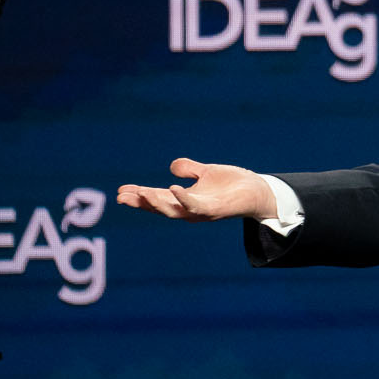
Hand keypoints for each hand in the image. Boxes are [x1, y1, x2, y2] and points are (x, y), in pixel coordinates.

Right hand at [116, 158, 276, 221]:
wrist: (258, 191)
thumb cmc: (232, 184)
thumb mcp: (207, 172)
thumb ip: (190, 169)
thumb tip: (172, 166)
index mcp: (185, 200)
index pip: (157, 198)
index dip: (140, 195)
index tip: (120, 191)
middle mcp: (190, 209)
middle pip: (160, 207)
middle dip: (141, 202)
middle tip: (121, 196)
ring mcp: (202, 212)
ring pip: (174, 210)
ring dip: (157, 203)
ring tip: (142, 194)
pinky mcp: (215, 210)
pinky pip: (196, 206)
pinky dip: (184, 199)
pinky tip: (173, 188)